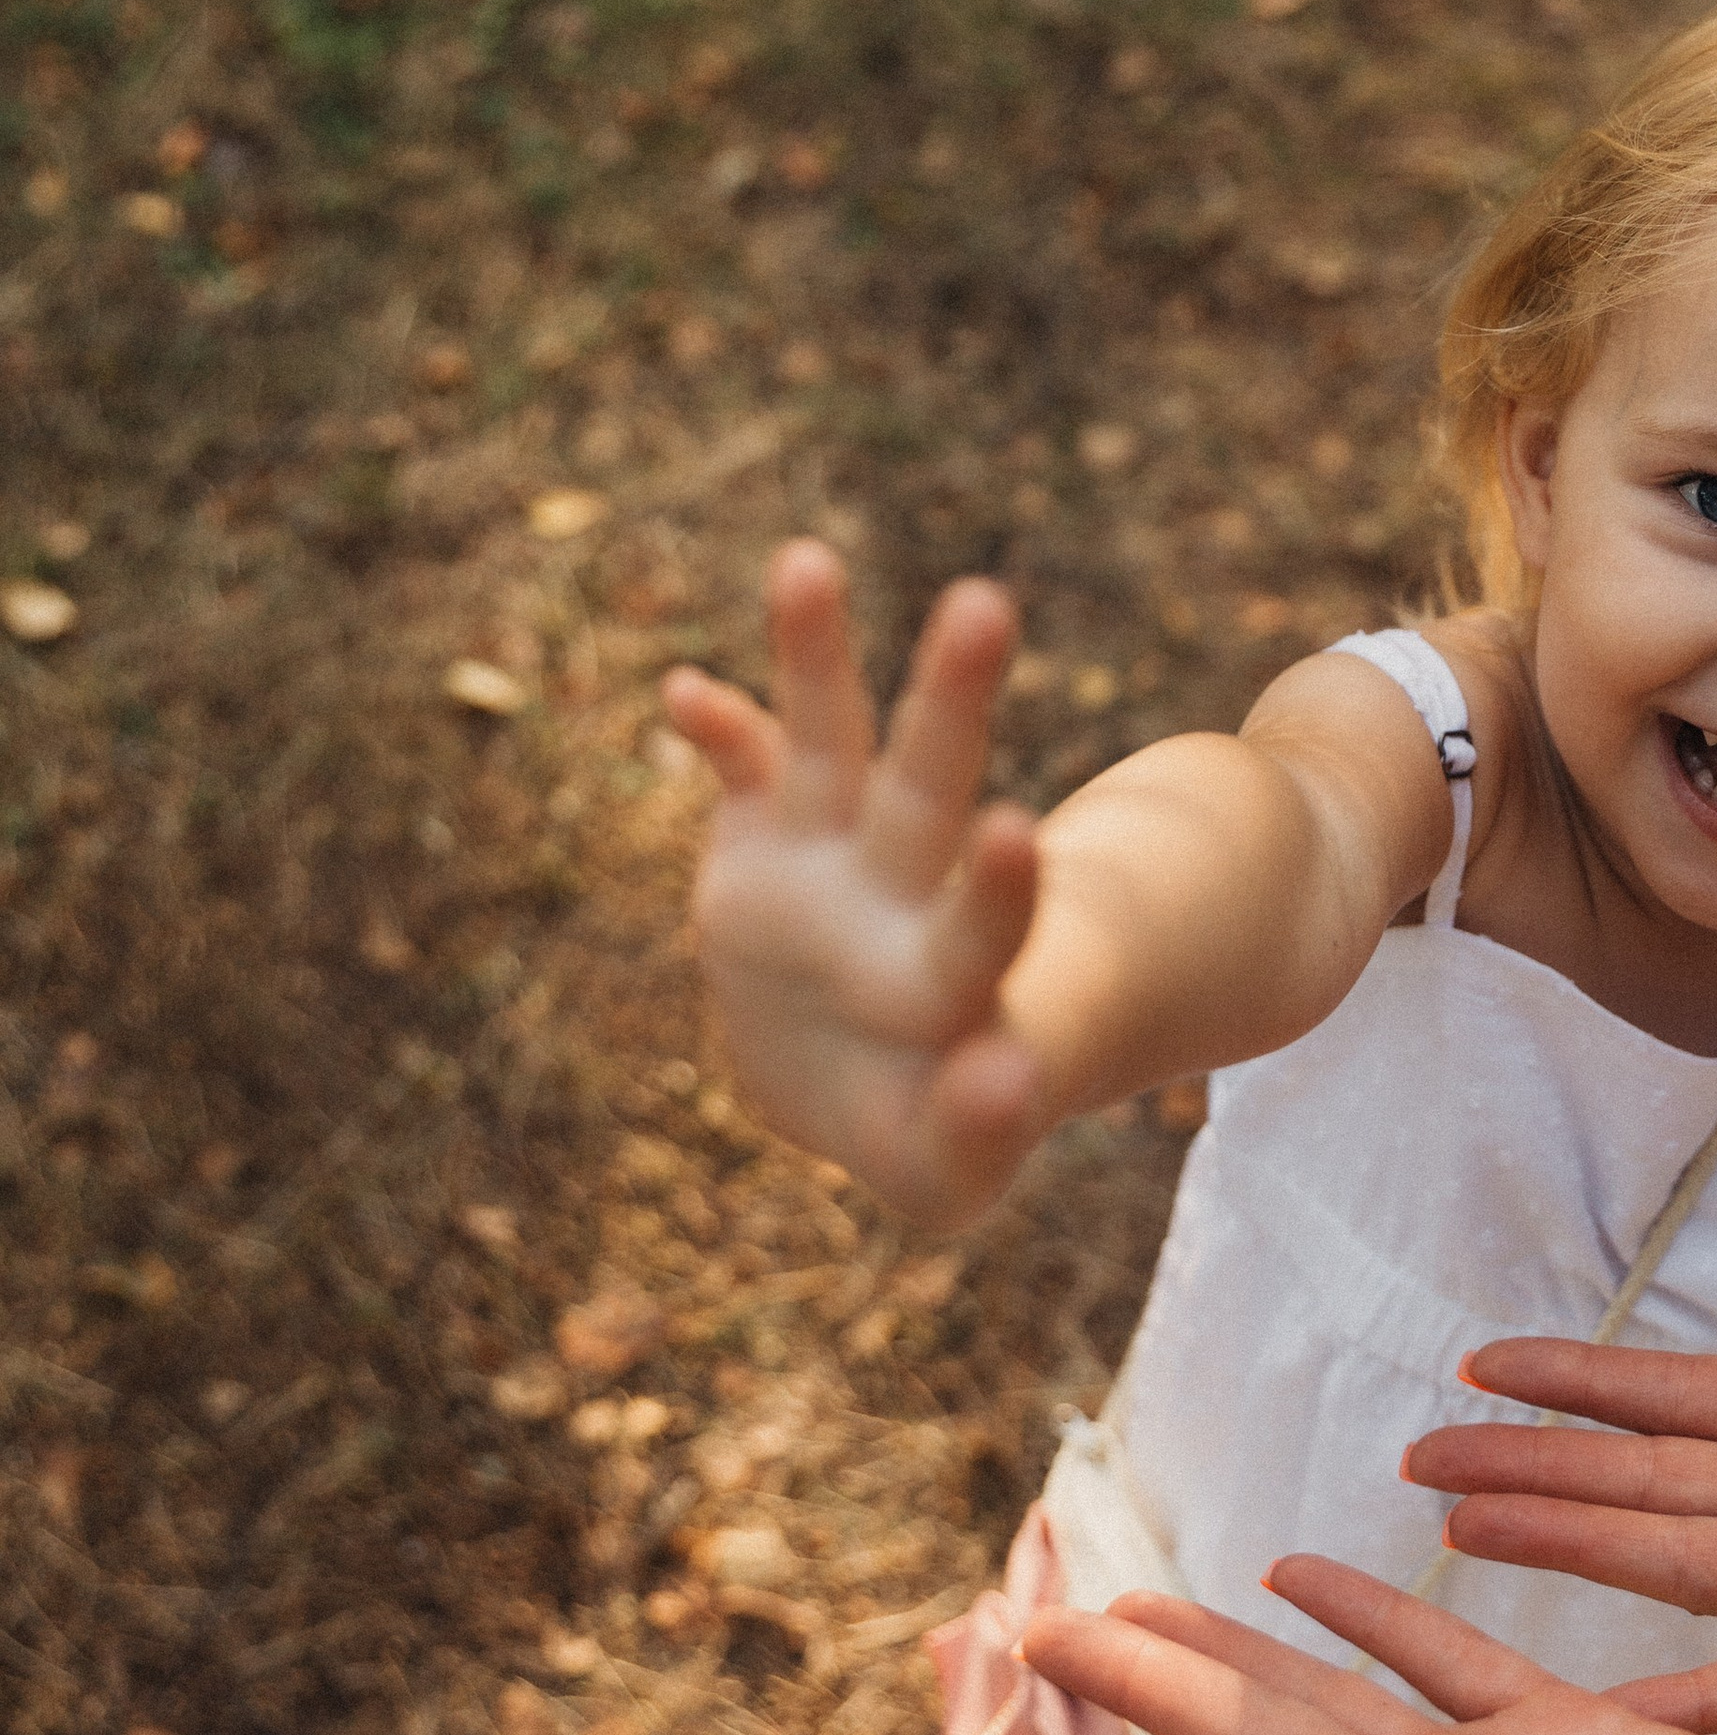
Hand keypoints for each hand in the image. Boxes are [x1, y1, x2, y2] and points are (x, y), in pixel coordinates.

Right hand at [663, 545, 1044, 1226]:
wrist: (869, 1086)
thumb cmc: (926, 1134)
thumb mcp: (949, 1173)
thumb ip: (980, 1137)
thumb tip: (1008, 1074)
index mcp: (952, 977)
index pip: (981, 927)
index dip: (994, 894)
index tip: (1011, 833)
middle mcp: (900, 891)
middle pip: (927, 786)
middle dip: (951, 700)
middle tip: (984, 603)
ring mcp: (832, 853)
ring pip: (833, 736)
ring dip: (816, 653)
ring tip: (808, 561)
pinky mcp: (762, 837)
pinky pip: (745, 763)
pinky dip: (720, 727)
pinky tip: (687, 696)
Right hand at [1407, 1252, 1716, 1734]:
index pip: (1687, 1392)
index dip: (1586, 1375)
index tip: (1484, 1357)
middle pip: (1649, 1475)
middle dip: (1533, 1464)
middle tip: (1414, 1456)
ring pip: (1676, 1554)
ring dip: (1569, 1540)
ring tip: (1457, 1523)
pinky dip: (1684, 1697)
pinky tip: (1599, 1705)